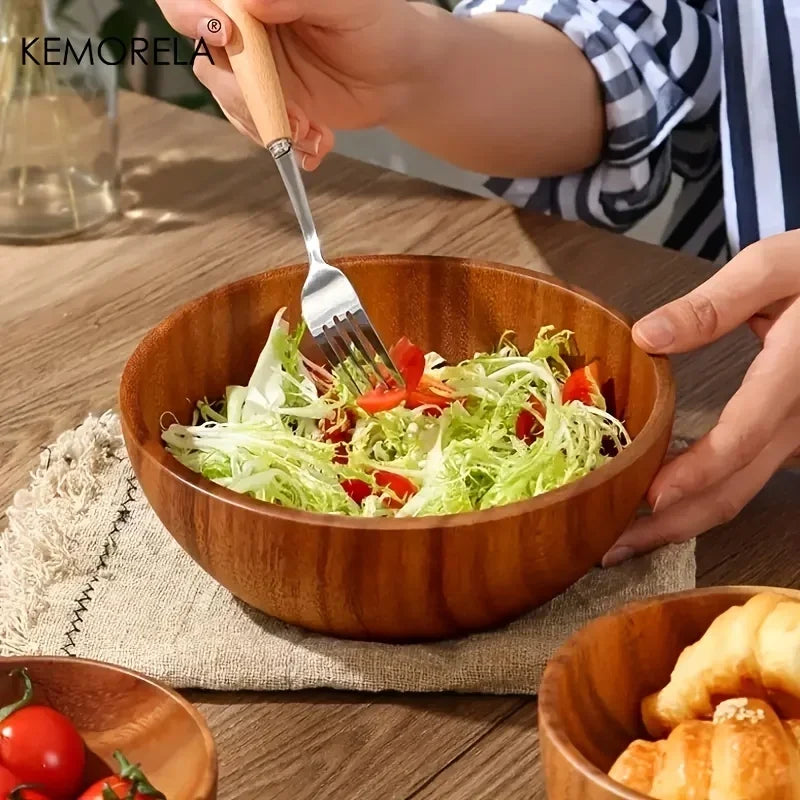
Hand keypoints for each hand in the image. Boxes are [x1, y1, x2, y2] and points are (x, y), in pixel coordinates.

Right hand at [155, 0, 426, 168]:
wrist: (404, 78)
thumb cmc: (382, 26)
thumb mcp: (347, 4)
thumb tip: (251, 2)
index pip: (196, 0)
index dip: (193, 13)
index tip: (224, 34)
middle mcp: (247, 32)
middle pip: (208, 57)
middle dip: (241, 91)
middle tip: (283, 106)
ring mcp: (257, 74)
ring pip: (228, 101)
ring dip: (265, 122)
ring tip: (310, 128)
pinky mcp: (272, 108)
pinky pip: (255, 129)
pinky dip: (282, 143)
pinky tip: (317, 141)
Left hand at [603, 230, 799, 566]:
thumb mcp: (774, 268)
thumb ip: (712, 305)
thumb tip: (645, 336)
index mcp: (794, 373)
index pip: (743, 437)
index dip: (696, 473)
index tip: (650, 499)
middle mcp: (799, 418)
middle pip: (736, 488)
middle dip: (672, 524)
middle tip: (612, 546)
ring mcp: (799, 433)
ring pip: (741, 491)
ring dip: (683, 520)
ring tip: (626, 537)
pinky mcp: (790, 434)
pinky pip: (745, 477)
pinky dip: (702, 497)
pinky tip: (662, 505)